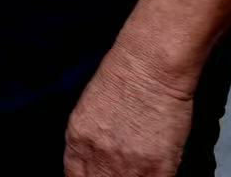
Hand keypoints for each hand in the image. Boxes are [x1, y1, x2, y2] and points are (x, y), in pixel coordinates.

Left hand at [64, 43, 196, 175]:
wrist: (149, 65)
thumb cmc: (123, 77)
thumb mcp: (90, 110)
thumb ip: (90, 139)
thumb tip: (96, 159)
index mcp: (77, 139)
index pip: (73, 176)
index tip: (96, 175)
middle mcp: (96, 155)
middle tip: (119, 171)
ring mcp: (126, 164)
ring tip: (138, 168)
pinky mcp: (157, 167)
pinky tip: (154, 171)